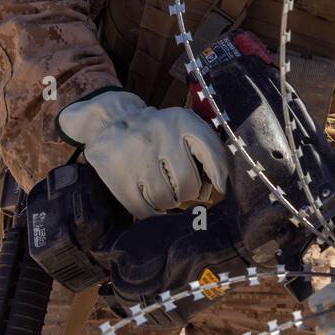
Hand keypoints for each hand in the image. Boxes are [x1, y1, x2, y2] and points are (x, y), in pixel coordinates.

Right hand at [57, 88, 230, 218]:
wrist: (111, 122)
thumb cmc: (159, 131)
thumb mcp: (183, 125)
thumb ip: (205, 146)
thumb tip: (223, 183)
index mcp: (181, 120)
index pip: (209, 150)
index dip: (219, 174)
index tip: (220, 188)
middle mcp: (159, 135)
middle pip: (186, 181)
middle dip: (193, 194)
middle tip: (192, 195)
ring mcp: (136, 155)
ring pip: (165, 198)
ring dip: (173, 205)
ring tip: (173, 199)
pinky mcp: (118, 174)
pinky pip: (143, 208)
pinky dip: (154, 213)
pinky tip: (157, 208)